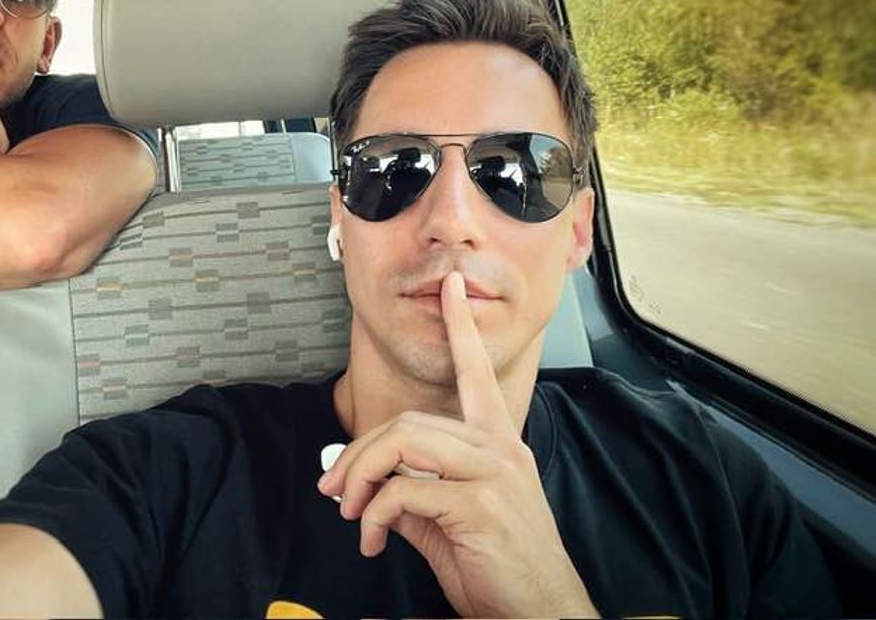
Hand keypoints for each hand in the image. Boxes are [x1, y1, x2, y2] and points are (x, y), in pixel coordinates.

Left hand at [318, 272, 596, 617]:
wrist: (542, 613)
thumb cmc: (502, 570)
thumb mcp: (451, 524)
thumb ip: (416, 494)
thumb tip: (370, 488)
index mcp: (498, 445)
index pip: (478, 374)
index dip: (461, 329)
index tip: (451, 288)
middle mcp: (499, 450)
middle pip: (409, 422)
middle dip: (358, 453)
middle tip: (333, 488)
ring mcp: (493, 474)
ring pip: (404, 444)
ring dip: (361, 477)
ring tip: (350, 512)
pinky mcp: (481, 505)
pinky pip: (405, 492)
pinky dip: (375, 515)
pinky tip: (373, 539)